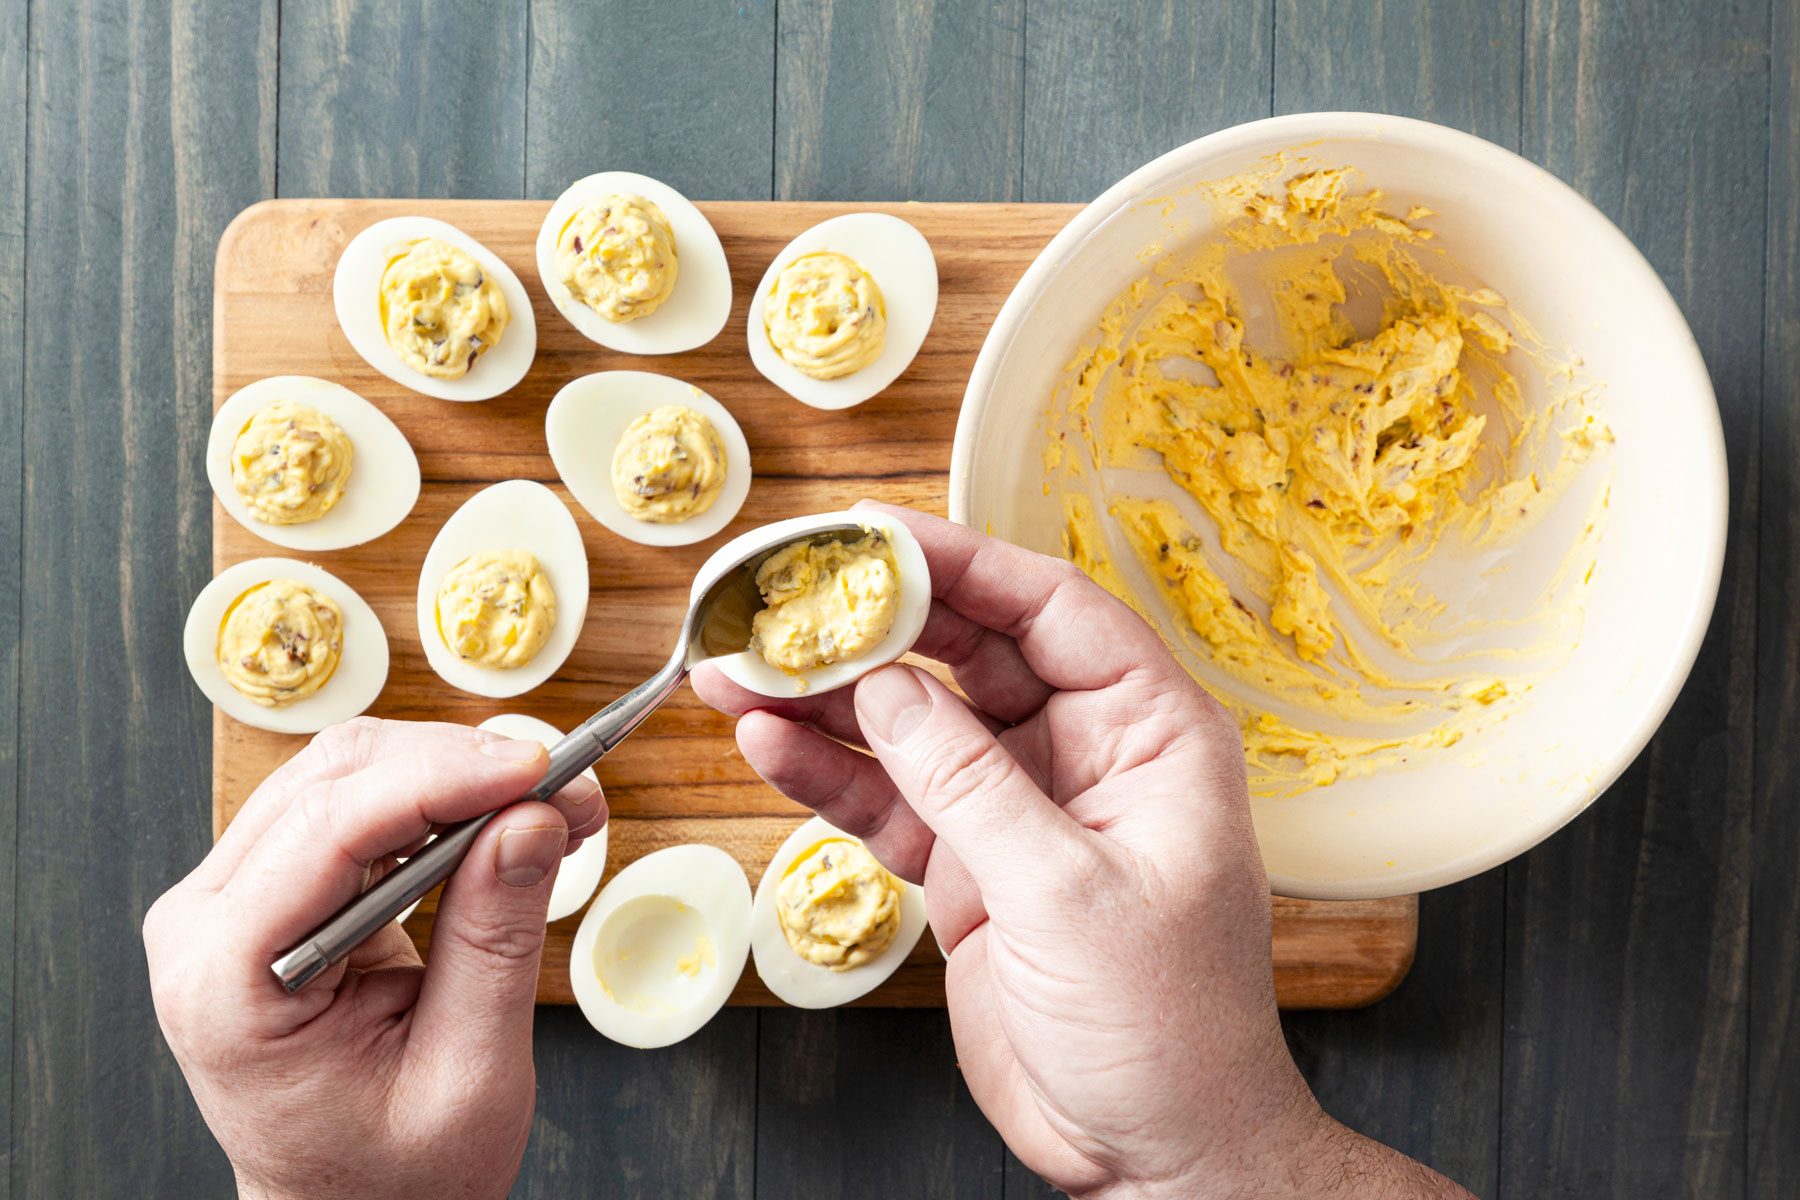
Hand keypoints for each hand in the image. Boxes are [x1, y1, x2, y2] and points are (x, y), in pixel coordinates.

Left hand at [144, 718, 606, 1199]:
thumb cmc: (391, 1175)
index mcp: (225, 982)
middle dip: (463, 768)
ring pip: (348, 774)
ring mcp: (231, 899)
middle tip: (566, 790)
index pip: (331, 830)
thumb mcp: (466, 1072)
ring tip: (548, 805)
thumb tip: (529, 820)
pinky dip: (438, 797)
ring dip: (457, 773)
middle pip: (336, 780)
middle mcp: (205, 923)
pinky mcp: (271, 890)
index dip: (444, 780)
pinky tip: (501, 816)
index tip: (539, 770)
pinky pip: (355, 805)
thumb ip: (494, 940)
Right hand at [693, 504, 1466, 1198]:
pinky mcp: (967, 866)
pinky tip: (766, 743)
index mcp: (1149, 732)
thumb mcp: (1068, 893)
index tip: (869, 534)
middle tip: (774, 599)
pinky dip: (827, 775)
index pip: (1049, 609)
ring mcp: (1018, 809)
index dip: (958, 562)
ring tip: (733, 668)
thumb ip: (970, 784)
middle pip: (965, 655)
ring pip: (910, 725)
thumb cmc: (1165, 1027)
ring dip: (825, 699)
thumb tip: (885, 688)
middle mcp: (1083, 752)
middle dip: (869, 627)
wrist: (1153, 1151)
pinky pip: (887, 800)